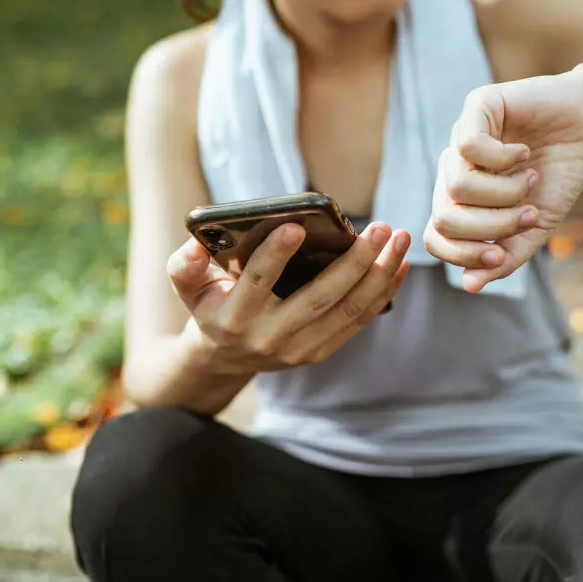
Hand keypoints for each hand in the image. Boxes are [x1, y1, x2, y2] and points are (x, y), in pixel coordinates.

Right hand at [166, 222, 409, 374]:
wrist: (223, 357)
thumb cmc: (211, 305)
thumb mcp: (188, 286)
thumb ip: (184, 265)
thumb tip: (195, 243)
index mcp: (233, 318)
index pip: (256, 283)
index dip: (275, 255)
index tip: (297, 225)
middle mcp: (268, 338)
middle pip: (318, 299)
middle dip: (353, 262)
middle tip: (379, 228)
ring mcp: (298, 349)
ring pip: (347, 311)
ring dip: (378, 275)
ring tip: (397, 240)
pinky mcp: (319, 352)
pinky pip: (357, 322)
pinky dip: (382, 293)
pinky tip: (398, 265)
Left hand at [424, 65, 582, 291]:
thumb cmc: (559, 176)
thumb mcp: (536, 226)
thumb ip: (507, 257)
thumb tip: (469, 285)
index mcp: (461, 200)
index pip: (436, 237)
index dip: (464, 254)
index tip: (501, 253)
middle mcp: (454, 169)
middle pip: (445, 217)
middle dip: (492, 226)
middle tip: (527, 213)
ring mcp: (461, 138)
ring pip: (457, 186)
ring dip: (504, 193)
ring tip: (530, 179)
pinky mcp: (477, 107)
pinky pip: (468, 147)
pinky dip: (504, 159)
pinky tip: (524, 153)